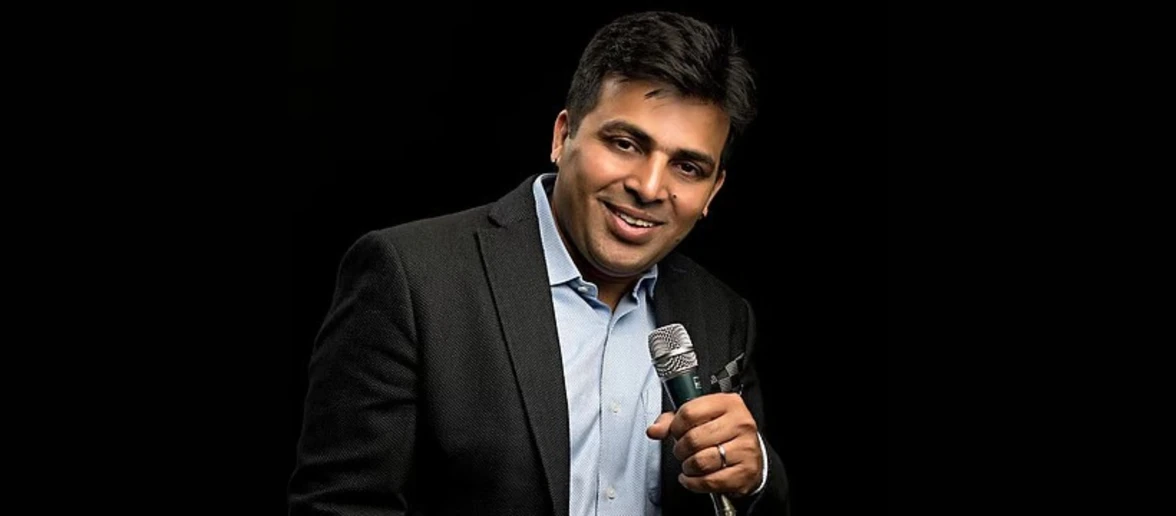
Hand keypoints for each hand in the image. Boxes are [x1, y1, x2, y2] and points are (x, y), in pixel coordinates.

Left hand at [646, 393, 762, 496]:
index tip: (676, 433)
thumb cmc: (723, 434)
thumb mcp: (700, 418)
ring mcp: (745, 448)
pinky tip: (692, 478)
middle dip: (680, 449)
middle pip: (693, 438)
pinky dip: (694, 483)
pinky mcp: (745, 472)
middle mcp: (740, 423)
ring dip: (687, 467)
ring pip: (700, 461)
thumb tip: (654, 430)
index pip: (689, 412)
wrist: (751, 455)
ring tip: (689, 464)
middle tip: (682, 451)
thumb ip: (673, 421)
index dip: (675, 426)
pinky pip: (709, 481)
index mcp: (728, 403)